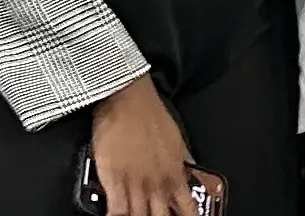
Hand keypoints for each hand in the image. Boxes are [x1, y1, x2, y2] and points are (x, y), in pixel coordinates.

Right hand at [90, 75, 195, 215]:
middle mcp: (157, 182)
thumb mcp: (176, 140)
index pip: (186, 207)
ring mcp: (136, 184)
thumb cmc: (150, 115)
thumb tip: (190, 171)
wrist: (129, 100)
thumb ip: (182, 160)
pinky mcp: (114, 181)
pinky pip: (118, 212)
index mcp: (174, 172)